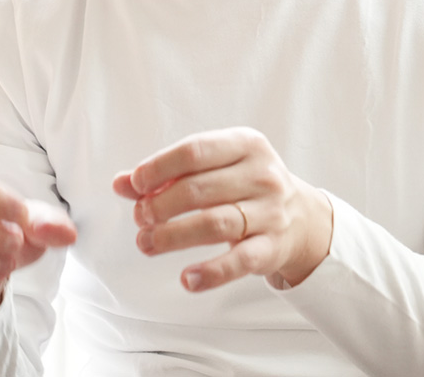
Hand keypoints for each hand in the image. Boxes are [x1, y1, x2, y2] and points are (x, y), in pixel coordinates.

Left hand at [112, 127, 332, 292]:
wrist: (302, 218)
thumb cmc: (245, 185)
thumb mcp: (215, 168)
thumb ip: (169, 173)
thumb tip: (121, 183)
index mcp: (245, 144)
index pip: (195, 151)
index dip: (159, 168)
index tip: (135, 184)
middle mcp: (262, 175)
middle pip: (199, 189)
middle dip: (161, 205)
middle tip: (140, 217)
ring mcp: (270, 212)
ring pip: (215, 223)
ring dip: (173, 236)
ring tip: (147, 243)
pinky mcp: (272, 248)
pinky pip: (239, 261)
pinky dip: (211, 272)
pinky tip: (186, 278)